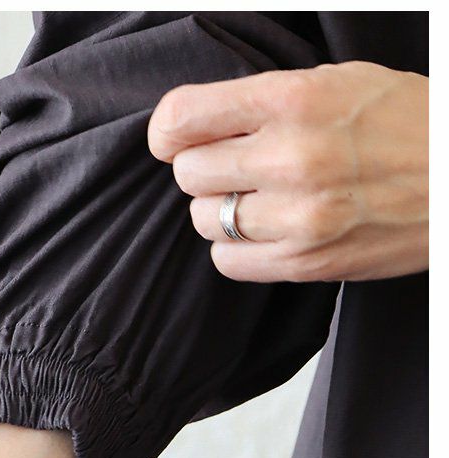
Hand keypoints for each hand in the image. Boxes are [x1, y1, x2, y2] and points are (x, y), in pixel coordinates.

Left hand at [147, 61, 427, 282]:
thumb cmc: (403, 124)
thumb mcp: (336, 84)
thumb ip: (263, 102)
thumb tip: (194, 125)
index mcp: (294, 99)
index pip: (183, 117)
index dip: (167, 131)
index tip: (173, 139)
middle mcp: (291, 156)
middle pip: (187, 174)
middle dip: (203, 170)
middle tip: (233, 169)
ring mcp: (299, 215)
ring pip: (203, 220)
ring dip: (220, 211)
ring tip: (258, 200)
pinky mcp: (306, 261)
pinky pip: (226, 261)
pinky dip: (235, 248)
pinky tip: (263, 232)